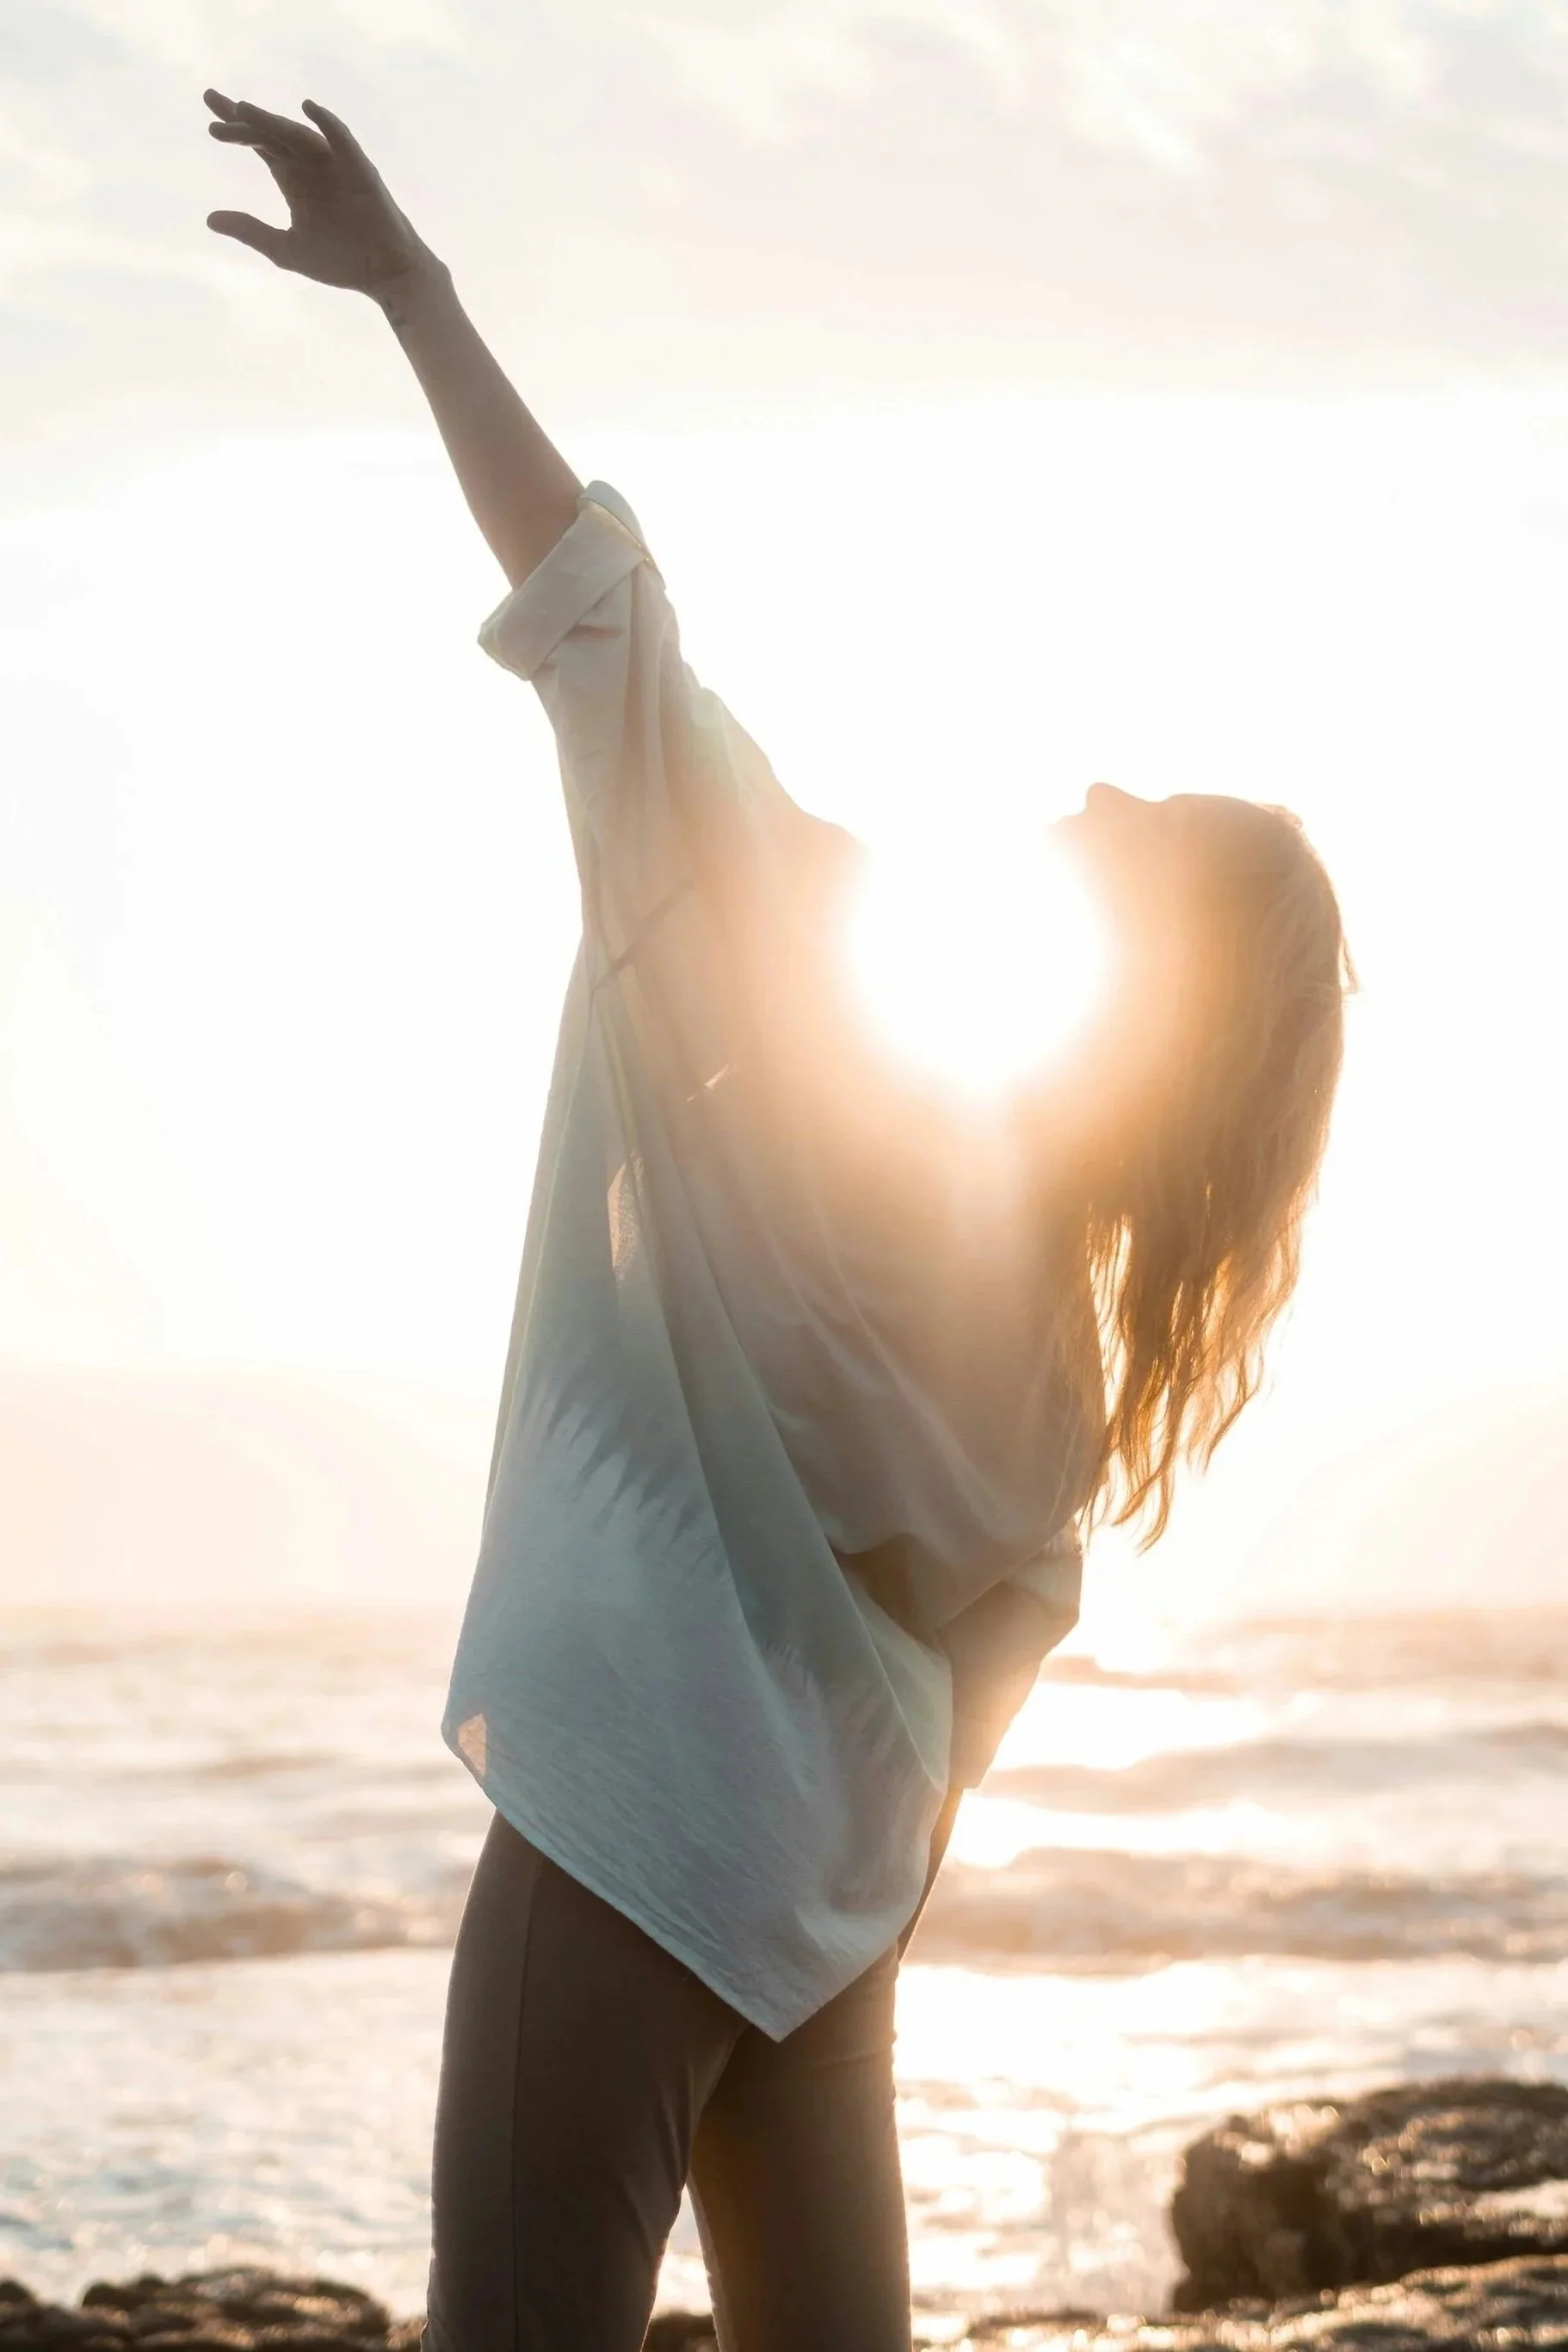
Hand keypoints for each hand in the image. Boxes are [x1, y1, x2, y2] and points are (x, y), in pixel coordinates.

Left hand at [204, 91, 441, 299]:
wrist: (385, 275)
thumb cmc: (341, 262)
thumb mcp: (286, 249)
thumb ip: (251, 231)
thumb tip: (209, 219)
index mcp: (293, 180)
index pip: (258, 145)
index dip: (234, 129)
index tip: (209, 119)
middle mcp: (311, 166)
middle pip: (271, 135)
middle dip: (243, 121)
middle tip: (215, 109)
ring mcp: (335, 164)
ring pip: (298, 135)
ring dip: (271, 120)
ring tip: (243, 110)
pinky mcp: (360, 170)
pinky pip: (343, 140)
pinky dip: (328, 122)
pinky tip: (309, 108)